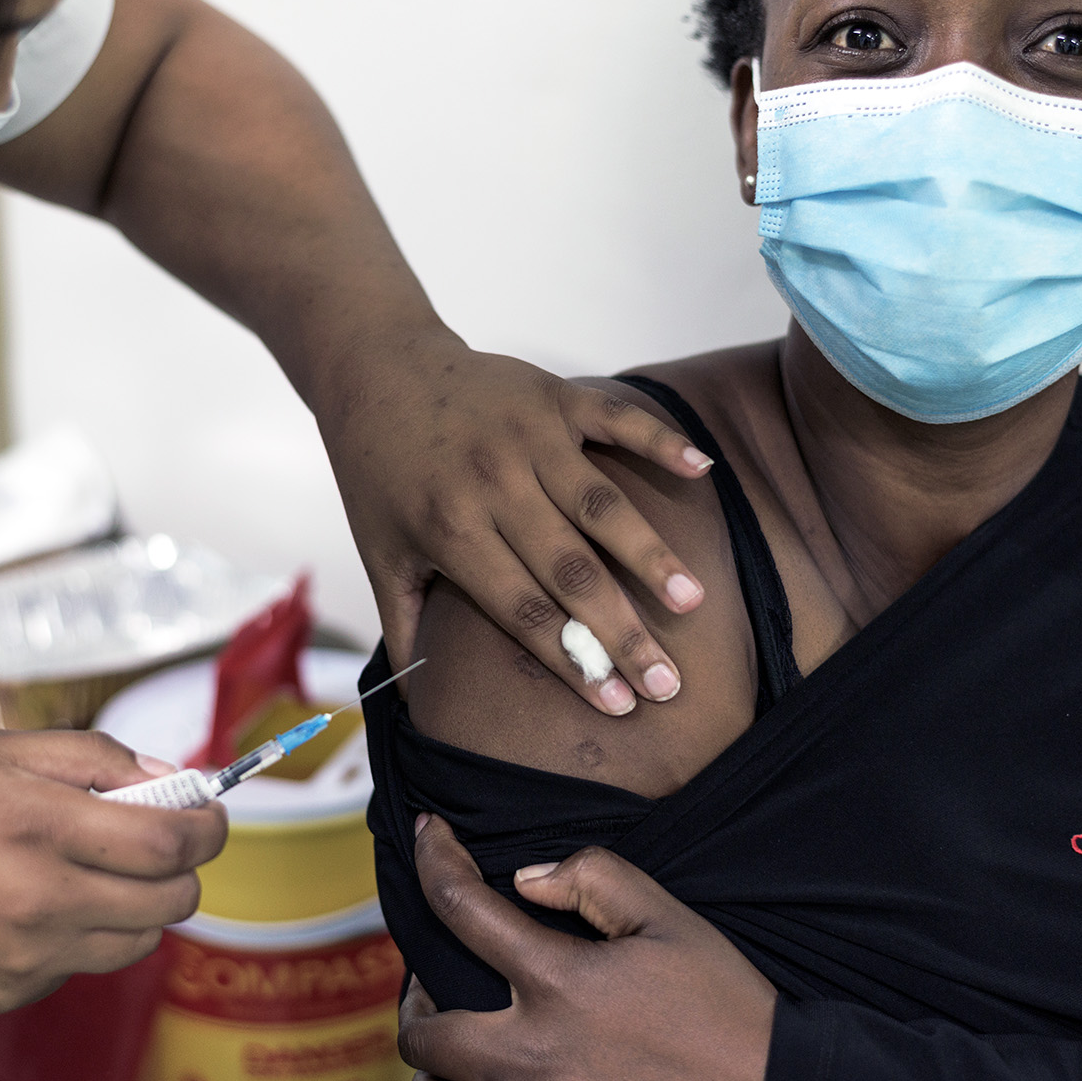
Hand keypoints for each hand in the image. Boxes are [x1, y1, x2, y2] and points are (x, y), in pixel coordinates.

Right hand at [0, 731, 226, 1011]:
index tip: (210, 813)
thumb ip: (95, 756)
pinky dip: (83, 935)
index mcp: (39, 825)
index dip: (209, 827)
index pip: (170, 844)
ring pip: (140, 940)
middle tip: (160, 843)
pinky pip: (85, 964)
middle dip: (185, 869)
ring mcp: (26, 957)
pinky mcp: (11, 993)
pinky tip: (36, 906)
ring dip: (143, 905)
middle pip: (173, 901)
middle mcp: (39, 899)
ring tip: (98, 872)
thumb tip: (167, 777)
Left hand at [317, 325, 713, 715]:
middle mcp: (492, 484)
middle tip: (668, 681)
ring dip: (650, 554)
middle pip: (570, 572)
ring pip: (601, 505)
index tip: (618, 705)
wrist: (376, 370)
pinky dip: (661, 440)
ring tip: (692, 602)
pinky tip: (705, 471)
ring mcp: (527, 436)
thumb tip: (411, 710)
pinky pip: (615, 418)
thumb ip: (403, 629)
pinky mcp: (552, 396)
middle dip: (622, 632)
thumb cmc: (379, 475)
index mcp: (450, 531)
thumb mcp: (379, 555)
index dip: (572, 662)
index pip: (523, 612)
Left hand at [399, 816, 775, 1080]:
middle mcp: (536, 1053)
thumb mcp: (668, 916)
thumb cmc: (723, 1001)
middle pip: (424, 1034)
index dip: (433, 860)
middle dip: (412, 1008)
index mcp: (559, 979)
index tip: (426, 836)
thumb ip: (593, 877)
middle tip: (428, 996)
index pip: (461, 906)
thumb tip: (525, 879)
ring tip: (446, 1067)